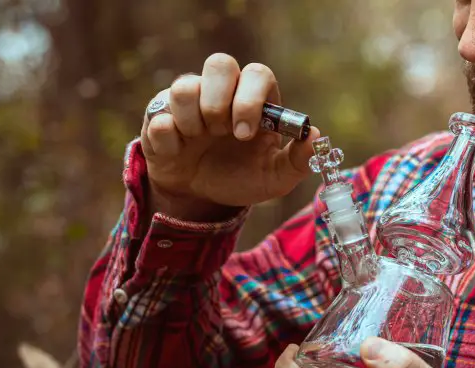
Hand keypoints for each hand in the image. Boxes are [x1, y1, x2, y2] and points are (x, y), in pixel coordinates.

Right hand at [141, 53, 319, 220]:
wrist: (200, 198)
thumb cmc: (240, 177)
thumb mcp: (274, 177)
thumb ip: (298, 160)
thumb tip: (316, 136)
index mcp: (254, 99)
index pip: (257, 74)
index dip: (250, 99)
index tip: (245, 133)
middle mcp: (221, 91)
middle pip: (219, 63)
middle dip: (219, 101)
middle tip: (221, 132)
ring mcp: (189, 100)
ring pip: (184, 86)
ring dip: (192, 121)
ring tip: (199, 141)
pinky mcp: (159, 115)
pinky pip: (158, 117)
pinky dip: (169, 140)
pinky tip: (178, 152)